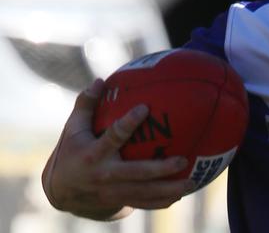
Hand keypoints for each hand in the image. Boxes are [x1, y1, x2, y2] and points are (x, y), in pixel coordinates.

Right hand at [41, 79, 193, 219]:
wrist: (62, 190)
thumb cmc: (72, 150)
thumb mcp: (73, 128)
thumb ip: (86, 104)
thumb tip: (100, 80)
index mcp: (93, 154)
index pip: (113, 137)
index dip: (128, 123)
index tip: (144, 108)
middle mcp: (105, 175)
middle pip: (137, 173)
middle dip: (160, 169)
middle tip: (182, 160)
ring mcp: (113, 191)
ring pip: (145, 193)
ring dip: (169, 189)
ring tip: (191, 182)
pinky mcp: (120, 200)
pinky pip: (144, 203)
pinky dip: (162, 200)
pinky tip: (182, 194)